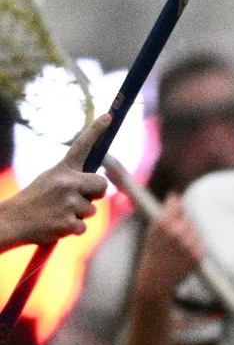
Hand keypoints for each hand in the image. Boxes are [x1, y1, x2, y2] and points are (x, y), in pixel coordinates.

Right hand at [0, 115, 111, 247]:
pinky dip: (71, 229)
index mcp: (61, 169)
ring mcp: (69, 202)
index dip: (96, 131)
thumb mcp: (49, 180)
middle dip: (95, 193)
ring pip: (91, 210)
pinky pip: (83, 227)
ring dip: (79, 214)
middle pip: (102, 184)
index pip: (81, 146)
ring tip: (57, 212)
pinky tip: (55, 225)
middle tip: (76, 198)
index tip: (109, 115)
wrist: (12, 220)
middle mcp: (67, 182)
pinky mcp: (68, 222)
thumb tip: (99, 184)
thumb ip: (72, 178)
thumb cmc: (35, 200)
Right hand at [129, 195, 204, 306]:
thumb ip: (163, 215)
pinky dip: (194, 246)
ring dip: (189, 235)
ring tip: (177, 247)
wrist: (156, 280)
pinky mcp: (198, 254)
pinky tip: (183, 254)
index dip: (176, 203)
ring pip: (194, 231)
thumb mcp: (151, 233)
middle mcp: (177, 232)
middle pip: (188, 218)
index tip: (176, 200)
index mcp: (162, 224)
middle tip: (174, 235)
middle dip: (182, 223)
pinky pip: (200, 243)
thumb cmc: (152, 256)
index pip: (175, 205)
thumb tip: (175, 196)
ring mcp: (189, 243)